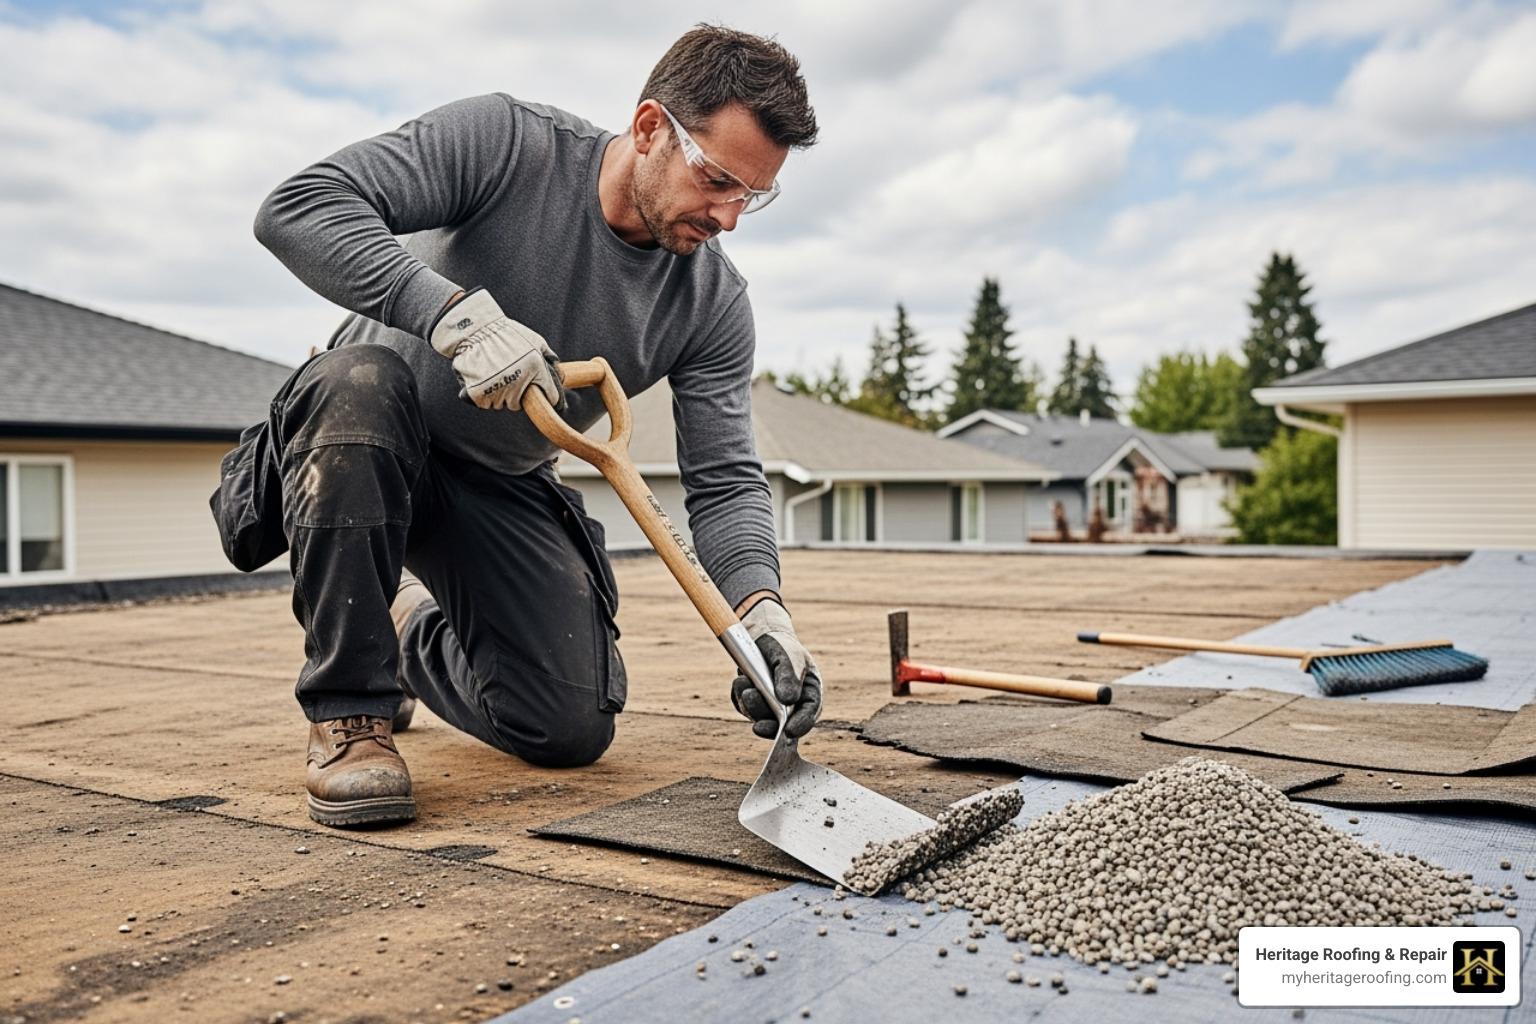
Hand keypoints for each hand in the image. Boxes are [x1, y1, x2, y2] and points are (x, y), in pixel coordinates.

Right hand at [428, 287, 562, 410]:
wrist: (475, 329)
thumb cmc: (505, 333)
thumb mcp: (534, 339)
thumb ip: (548, 355)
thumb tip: (558, 368)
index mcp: (536, 368)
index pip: (550, 395)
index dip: (547, 396)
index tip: (542, 396)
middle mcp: (519, 382)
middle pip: (520, 404)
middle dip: (515, 393)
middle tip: (507, 377)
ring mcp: (499, 389)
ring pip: (502, 404)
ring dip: (498, 394)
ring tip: (493, 374)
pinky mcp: (480, 395)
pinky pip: (485, 404)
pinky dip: (483, 396)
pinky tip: (482, 378)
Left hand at [730, 598, 821, 738]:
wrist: (763, 637)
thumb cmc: (783, 647)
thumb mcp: (790, 657)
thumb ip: (789, 677)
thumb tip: (788, 700)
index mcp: (810, 694)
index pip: (809, 714)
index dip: (801, 725)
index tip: (789, 730)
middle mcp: (792, 706)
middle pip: (782, 724)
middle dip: (767, 721)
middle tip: (755, 714)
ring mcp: (772, 708)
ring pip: (760, 718)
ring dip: (749, 704)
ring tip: (742, 681)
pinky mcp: (754, 705)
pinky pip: (745, 709)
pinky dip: (739, 697)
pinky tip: (741, 680)